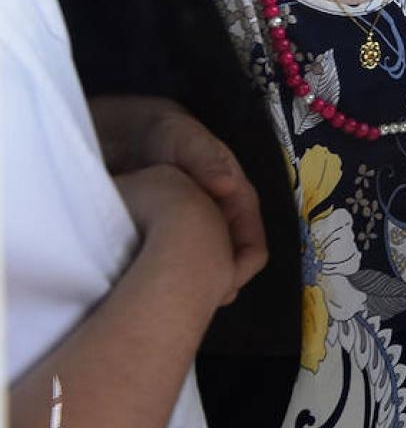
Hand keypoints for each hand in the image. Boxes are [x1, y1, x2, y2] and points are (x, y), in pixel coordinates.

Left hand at [90, 96, 265, 295]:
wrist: (123, 135)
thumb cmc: (162, 134)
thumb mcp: (183, 139)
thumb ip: (205, 159)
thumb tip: (228, 186)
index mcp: (234, 194)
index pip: (250, 235)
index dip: (242, 261)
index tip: (228, 283)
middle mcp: (219, 215)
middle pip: (231, 256)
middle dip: (221, 279)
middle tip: (203, 302)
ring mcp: (195, 228)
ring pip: (206, 263)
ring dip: (198, 282)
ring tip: (181, 303)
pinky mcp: (168, 236)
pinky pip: (178, 262)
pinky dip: (172, 277)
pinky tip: (155, 290)